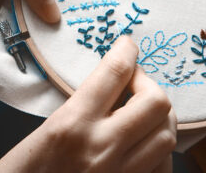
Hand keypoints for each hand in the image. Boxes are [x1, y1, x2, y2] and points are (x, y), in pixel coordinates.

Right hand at [0, 36, 176, 172]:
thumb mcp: (38, 138)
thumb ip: (74, 112)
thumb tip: (107, 91)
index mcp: (70, 126)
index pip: (114, 73)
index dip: (127, 51)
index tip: (128, 45)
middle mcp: (101, 149)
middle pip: (156, 102)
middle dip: (150, 85)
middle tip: (135, 84)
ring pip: (167, 135)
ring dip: (159, 118)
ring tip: (141, 114)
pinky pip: (163, 167)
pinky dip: (159, 151)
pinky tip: (142, 146)